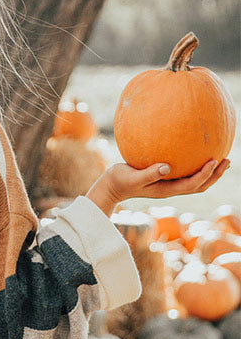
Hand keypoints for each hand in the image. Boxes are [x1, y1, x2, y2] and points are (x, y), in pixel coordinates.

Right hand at [86, 158, 230, 216]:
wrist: (110, 187)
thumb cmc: (119, 180)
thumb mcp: (132, 176)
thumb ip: (149, 173)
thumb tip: (167, 166)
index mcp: (167, 189)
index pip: (193, 184)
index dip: (206, 174)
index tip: (214, 160)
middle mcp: (171, 188)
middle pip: (200, 185)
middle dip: (215, 175)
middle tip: (227, 160)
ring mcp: (168, 184)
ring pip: (194, 181)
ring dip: (209, 171)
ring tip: (220, 156)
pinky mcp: (164, 178)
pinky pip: (184, 171)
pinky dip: (194, 164)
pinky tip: (195, 149)